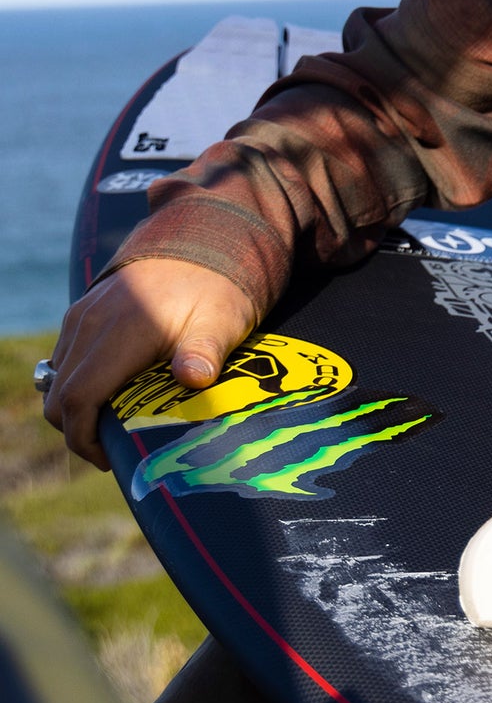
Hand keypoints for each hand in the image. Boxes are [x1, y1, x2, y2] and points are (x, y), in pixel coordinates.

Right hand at [44, 259, 258, 468]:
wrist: (200, 242)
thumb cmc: (215, 290)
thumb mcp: (222, 321)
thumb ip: (206, 350)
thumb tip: (194, 376)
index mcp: (120, 332)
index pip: (78, 397)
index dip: (84, 438)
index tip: (111, 459)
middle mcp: (89, 324)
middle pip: (58, 396)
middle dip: (78, 433)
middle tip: (117, 451)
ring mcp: (81, 318)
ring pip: (57, 380)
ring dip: (77, 410)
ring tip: (119, 426)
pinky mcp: (81, 314)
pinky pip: (65, 361)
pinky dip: (77, 386)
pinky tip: (115, 396)